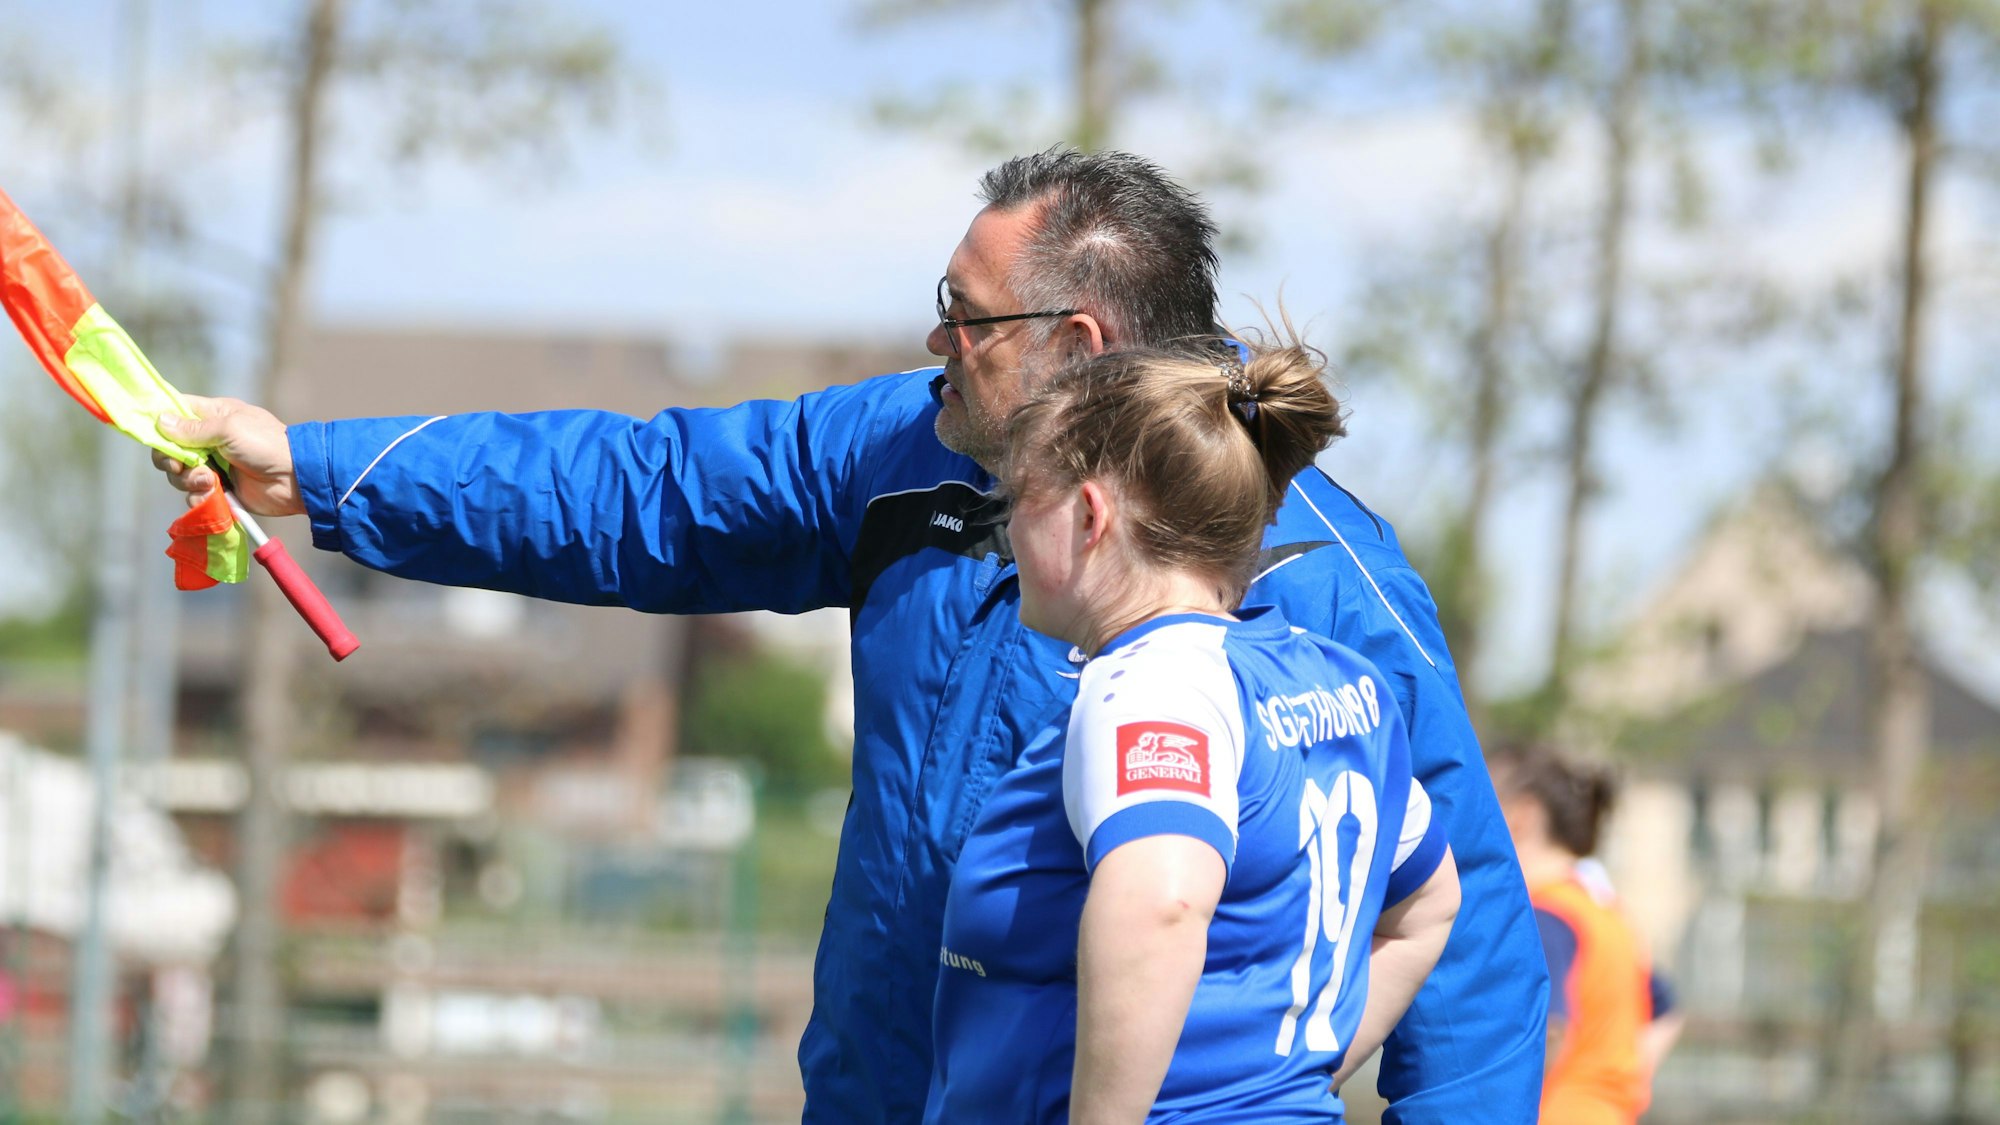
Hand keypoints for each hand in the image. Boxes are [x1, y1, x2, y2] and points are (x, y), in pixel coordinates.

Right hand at [152, 395, 303, 517]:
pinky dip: (200, 497)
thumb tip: (160, 421)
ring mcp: (213, 466)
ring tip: (209, 481)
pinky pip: (194, 495)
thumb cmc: (266, 445)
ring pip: (179, 475)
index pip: (175, 412)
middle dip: (169, 459)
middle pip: (169, 449)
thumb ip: (194, 429)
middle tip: (179, 465)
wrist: (295, 479)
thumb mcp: (229, 429)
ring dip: (187, 480)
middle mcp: (208, 440)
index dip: (159, 421)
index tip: (152, 434)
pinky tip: (214, 495)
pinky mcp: (219, 490)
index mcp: (212, 416)